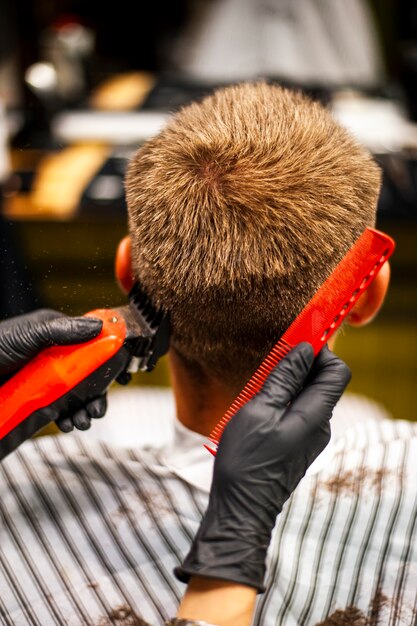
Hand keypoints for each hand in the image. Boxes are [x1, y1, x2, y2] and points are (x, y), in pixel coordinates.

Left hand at [0, 309, 105, 430]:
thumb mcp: (30, 335)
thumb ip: (64, 330)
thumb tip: (98, 325)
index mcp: (57, 335)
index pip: (92, 344)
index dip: (108, 359)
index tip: (120, 374)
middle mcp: (55, 357)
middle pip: (88, 375)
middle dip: (97, 393)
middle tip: (97, 409)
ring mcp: (46, 379)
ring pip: (77, 395)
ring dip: (85, 408)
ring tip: (83, 420)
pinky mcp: (38, 399)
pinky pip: (61, 409)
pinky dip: (69, 417)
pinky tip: (68, 423)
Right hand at [175, 343, 350, 590]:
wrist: (241, 507)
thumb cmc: (246, 460)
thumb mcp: (260, 410)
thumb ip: (284, 378)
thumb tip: (303, 350)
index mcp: (315, 414)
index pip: (337, 371)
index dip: (321, 351)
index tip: (296, 340)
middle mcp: (320, 425)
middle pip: (322, 381)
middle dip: (300, 364)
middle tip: (270, 360)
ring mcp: (310, 436)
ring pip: (307, 396)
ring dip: (286, 383)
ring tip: (257, 387)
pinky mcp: (298, 444)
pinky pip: (297, 411)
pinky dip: (282, 400)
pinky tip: (257, 407)